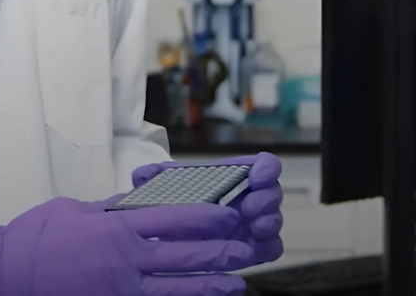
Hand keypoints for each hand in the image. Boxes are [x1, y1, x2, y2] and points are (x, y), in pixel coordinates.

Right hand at [0, 196, 254, 295]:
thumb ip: (113, 210)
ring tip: (236, 286)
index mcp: (117, 227)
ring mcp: (120, 291)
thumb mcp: (77, 210)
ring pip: (178, 290)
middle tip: (247, 251)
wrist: (3, 275)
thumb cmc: (35, 238)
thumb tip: (140, 203)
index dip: (209, 217)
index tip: (231, 215)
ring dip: (210, 287)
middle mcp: (125, 260)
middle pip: (186, 257)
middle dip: (222, 254)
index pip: (176, 219)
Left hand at [131, 153, 283, 266]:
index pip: (262, 164)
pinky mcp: (254, 250)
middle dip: (266, 198)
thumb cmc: (172, 208)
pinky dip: (267, 246)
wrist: (169, 243)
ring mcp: (253, 225)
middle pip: (273, 192)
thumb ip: (154, 178)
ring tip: (253, 227)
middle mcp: (248, 198)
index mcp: (233, 178)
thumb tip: (141, 175)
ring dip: (268, 221)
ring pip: (274, 219)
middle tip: (248, 207)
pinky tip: (252, 248)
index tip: (255, 176)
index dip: (265, 167)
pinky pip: (272, 248)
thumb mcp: (161, 191)